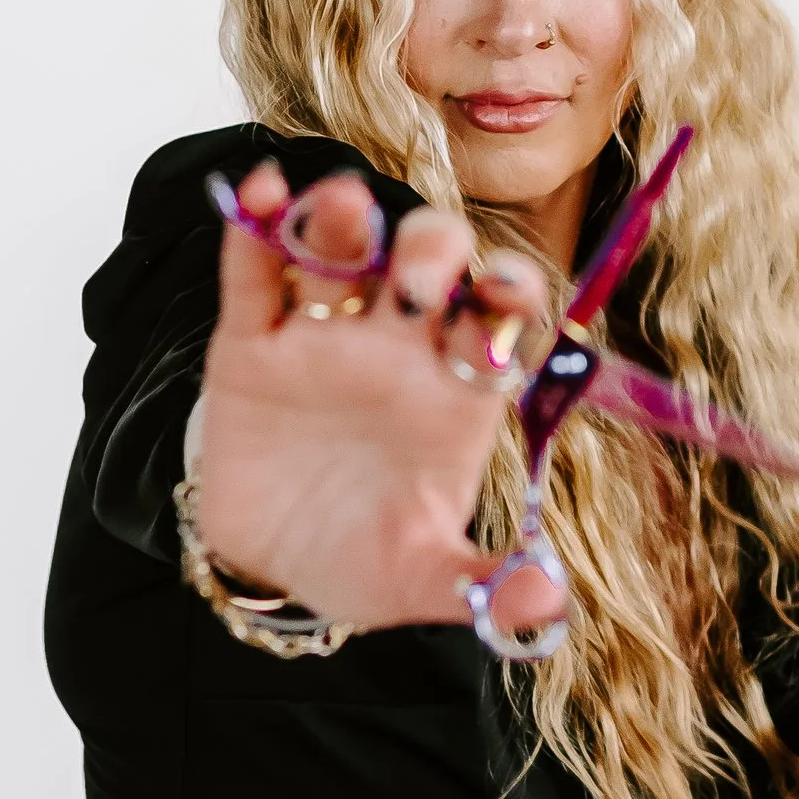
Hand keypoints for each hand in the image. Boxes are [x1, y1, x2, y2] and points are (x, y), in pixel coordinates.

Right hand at [192, 161, 563, 636]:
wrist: (270, 569)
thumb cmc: (365, 559)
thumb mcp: (426, 581)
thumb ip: (484, 585)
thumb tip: (547, 604)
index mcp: (457, 389)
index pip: (499, 316)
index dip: (510, 293)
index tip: (507, 295)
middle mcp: (399, 346)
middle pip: (430, 263)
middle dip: (430, 252)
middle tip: (415, 285)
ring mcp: (324, 335)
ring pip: (343, 250)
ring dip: (343, 221)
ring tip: (339, 209)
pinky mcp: (252, 343)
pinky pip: (256, 272)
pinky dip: (255, 228)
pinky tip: (260, 193)